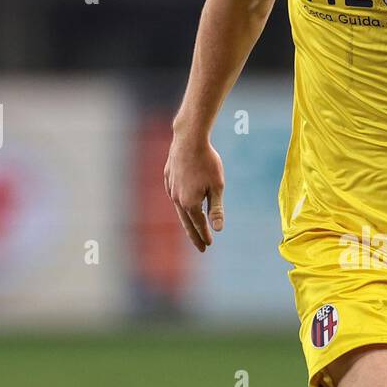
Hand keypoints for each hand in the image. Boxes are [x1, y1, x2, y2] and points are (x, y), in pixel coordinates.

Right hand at [163, 130, 224, 251]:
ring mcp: (171, 188)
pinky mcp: (168, 178)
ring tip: (192, 229)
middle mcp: (177, 198)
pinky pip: (174, 196)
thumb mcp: (217, 187)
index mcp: (190, 203)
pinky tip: (183, 206)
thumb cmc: (207, 162)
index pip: (199, 224)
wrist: (189, 139)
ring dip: (186, 221)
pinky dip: (180, 205)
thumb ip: (216, 209)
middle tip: (200, 247)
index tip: (208, 245)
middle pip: (186, 222)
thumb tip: (219, 229)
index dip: (204, 235)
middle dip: (194, 235)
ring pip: (179, 209)